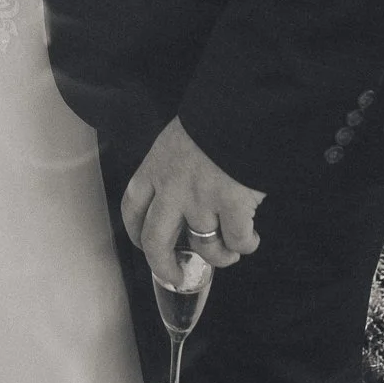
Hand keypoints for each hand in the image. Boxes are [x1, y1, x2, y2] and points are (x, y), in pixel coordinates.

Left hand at [121, 117, 264, 286]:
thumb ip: (176, 168)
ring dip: (219, 257)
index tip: (144, 245)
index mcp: (155, 167)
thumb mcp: (180, 138)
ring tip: (230, 253)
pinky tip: (251, 239)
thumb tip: (186, 197)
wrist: (242, 105)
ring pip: (204, 248)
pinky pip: (237, 241)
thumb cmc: (214, 117)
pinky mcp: (232, 206)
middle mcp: (172, 188)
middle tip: (179, 277)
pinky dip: (246, 245)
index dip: (136, 233)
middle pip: (156, 242)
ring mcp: (201, 199)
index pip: (132, 208)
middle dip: (165, 268)